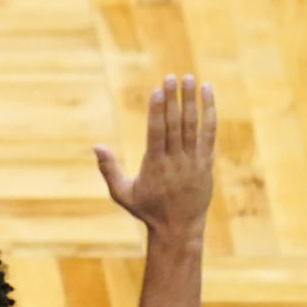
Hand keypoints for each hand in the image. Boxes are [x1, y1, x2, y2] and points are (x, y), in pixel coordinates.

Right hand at [94, 75, 215, 236]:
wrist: (179, 229)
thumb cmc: (147, 210)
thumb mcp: (122, 193)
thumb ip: (109, 169)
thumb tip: (96, 146)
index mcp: (155, 166)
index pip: (157, 133)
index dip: (158, 111)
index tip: (158, 90)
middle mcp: (176, 161)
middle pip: (176, 125)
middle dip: (174, 99)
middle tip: (173, 76)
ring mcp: (193, 161)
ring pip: (194, 126)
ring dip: (192, 101)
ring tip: (190, 79)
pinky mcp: (206, 163)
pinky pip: (209, 134)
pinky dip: (209, 113)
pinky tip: (208, 94)